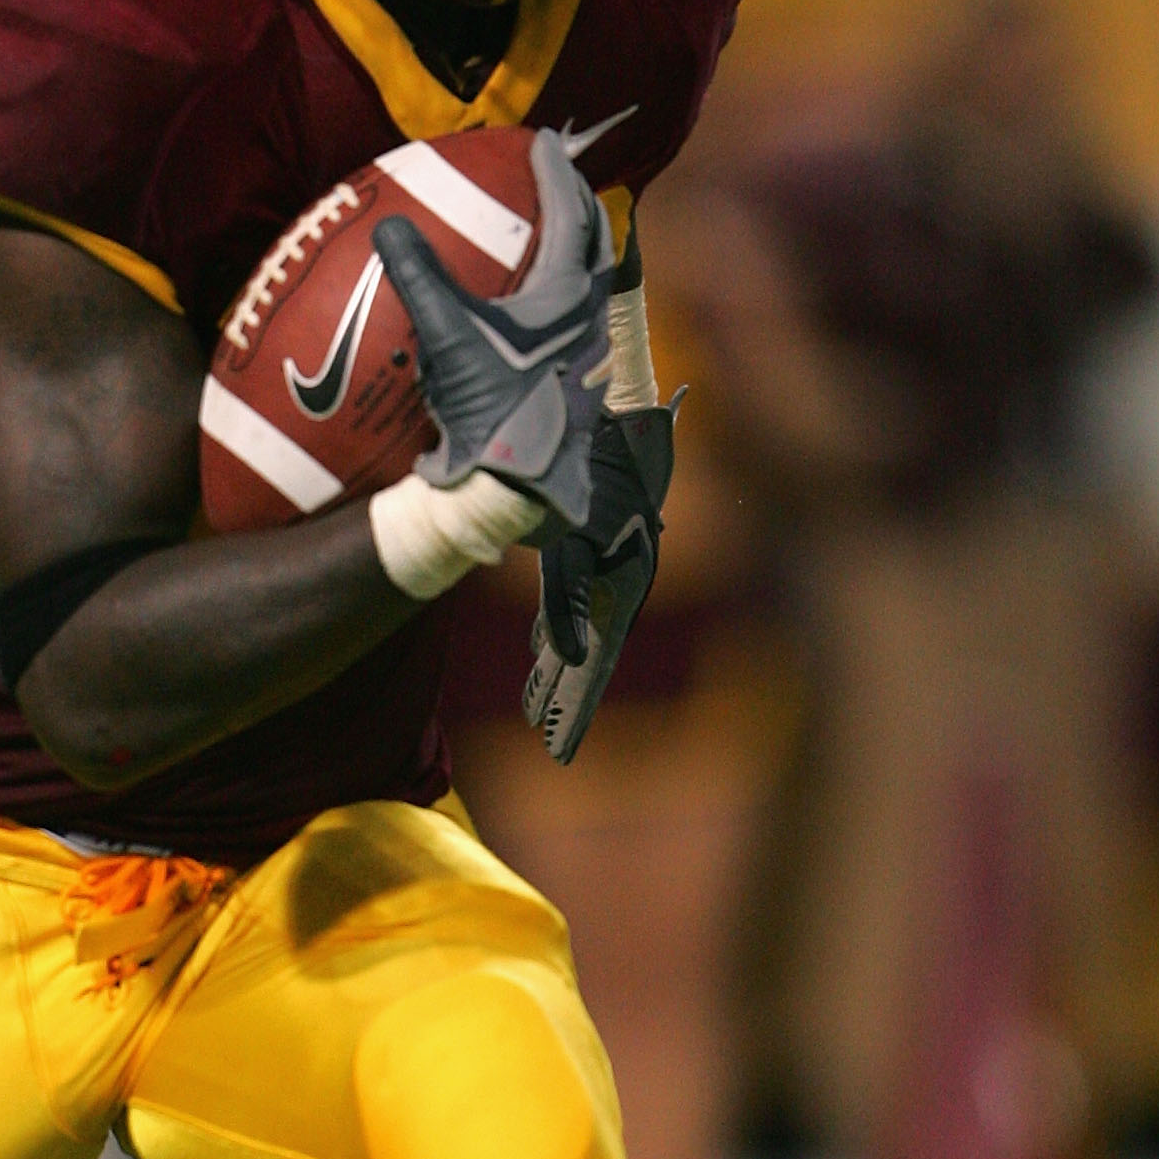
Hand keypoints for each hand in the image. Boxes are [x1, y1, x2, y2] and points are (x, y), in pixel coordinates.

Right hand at [371, 126, 613, 533]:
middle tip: (559, 179)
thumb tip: (391, 224)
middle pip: (596, 243)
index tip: (542, 140)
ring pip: (593, 283)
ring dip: (578, 252)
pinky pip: (577, 320)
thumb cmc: (488, 411)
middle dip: (581, 205)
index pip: (571, 213)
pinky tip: (534, 309)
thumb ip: (420, 277)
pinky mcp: (577, 382)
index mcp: (568, 296)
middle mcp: (590, 319)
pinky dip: (561, 296)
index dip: (555, 171)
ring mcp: (588, 353)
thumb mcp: (446, 337)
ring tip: (553, 236)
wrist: (514, 487)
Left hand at [521, 399, 674, 763]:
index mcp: (623, 586)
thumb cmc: (593, 468)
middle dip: (567, 700)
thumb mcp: (575, 536)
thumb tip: (564, 658)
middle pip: (588, 656)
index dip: (577, 707)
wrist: (612, 410)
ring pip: (578, 631)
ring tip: (536, 710)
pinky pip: (571, 602)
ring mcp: (605, 564)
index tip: (561, 748)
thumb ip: (566, 598)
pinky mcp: (585, 546)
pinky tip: (542, 652)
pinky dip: (555, 630)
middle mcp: (619, 581)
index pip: (596, 663)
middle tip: (551, 745)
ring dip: (557, 671)